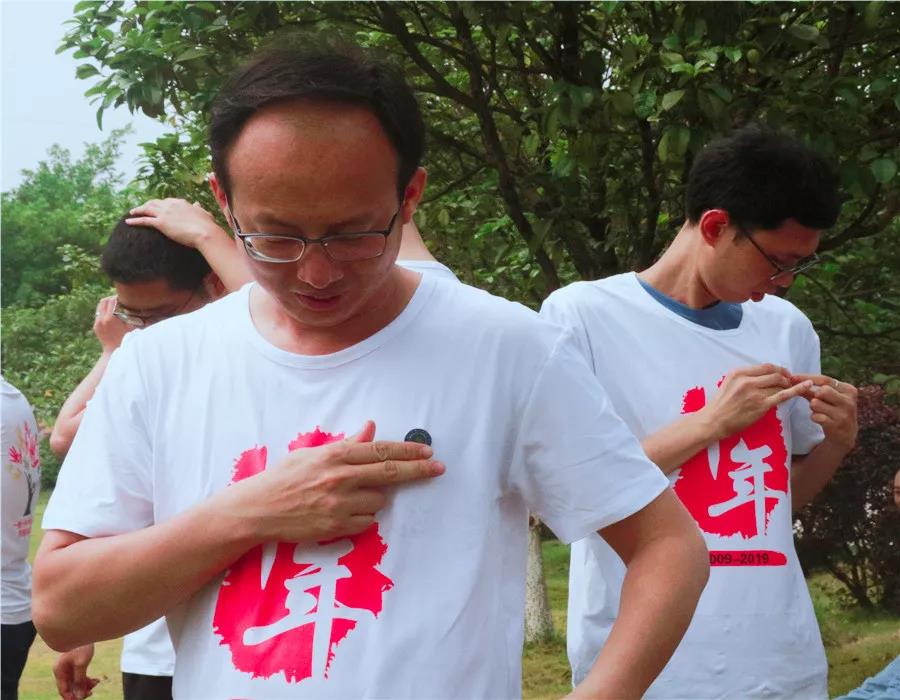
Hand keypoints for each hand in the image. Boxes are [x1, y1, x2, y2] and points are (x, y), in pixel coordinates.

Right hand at [53, 643, 99, 699]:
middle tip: (91, 692)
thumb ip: (80, 680)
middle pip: (69, 687)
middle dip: (80, 691)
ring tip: (96, 683)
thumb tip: (80, 696)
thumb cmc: (81, 645)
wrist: (86, 631)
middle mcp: (62, 671)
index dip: (71, 697)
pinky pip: (79, 677)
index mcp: (59, 671)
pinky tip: (96, 680)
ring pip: (75, 682)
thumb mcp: (81, 663)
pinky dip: (87, 679)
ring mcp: (68, 668)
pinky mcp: (75, 665)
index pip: (63, 690)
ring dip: (85, 685)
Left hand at [93, 296, 130, 352]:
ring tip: (115, 306)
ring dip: (107, 304)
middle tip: (120, 300)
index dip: (119, 298)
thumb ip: (135, 316)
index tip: (125, 299)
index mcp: (111, 318)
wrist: (115, 353)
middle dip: (112, 299)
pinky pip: (99, 313)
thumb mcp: (133, 328)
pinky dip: (105, 311)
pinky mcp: (95, 326)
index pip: (113, 300)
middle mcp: (102, 319)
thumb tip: (142, 308)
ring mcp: (97, 323)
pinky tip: (112, 315)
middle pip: (104, 300)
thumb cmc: (127, 340)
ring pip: (100, 306)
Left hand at [125, 198, 226, 249]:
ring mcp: (165, 213)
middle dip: (147, 205)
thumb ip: (199, 209)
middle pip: (154, 202)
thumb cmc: (207, 226)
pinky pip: (144, 220)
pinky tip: (128, 222)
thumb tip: (198, 204)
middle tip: (142, 208)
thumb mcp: (204, 214)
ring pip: (147, 209)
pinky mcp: (161, 223)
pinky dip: (135, 220)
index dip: (161, 204)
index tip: (157, 207)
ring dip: (138, 210)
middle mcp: (171, 205)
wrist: (204, 232)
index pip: (167, 201)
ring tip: (132, 212)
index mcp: (181, 202)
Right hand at [222, 420, 444, 543]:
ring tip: (351, 496)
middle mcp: (340, 477)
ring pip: (379, 500)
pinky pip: (366, 522)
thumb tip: (371, 427)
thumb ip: (347, 443)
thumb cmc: (284, 477)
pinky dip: (362, 517)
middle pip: (391, 472)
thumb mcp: (313, 453)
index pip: (381, 449)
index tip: (428, 451)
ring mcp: (339, 503)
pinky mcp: (336, 526)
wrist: (258, 509)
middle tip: (438, 468)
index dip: (408, 450)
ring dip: (375, 498)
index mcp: (335, 455)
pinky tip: (343, 512)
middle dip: (419, 470)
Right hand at [701, 364, 813, 440]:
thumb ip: (743, 378)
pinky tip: (806, 386)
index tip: (783, 373)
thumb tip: (761, 376)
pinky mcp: (761, 405)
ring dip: (788, 385)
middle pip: (774, 373)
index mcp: (738, 373)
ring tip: (792, 387)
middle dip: (785, 376)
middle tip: (790, 381)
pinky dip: (796, 390)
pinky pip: (782, 395)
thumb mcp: (728, 384)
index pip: (764, 367)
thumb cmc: (719, 405)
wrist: (713, 421)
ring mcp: (754, 393)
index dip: (777, 369)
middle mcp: (747, 380)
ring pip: (778, 384)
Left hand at [791, 374, 858, 453]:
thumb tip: (793, 379)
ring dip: (813, 407)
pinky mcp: (836, 425)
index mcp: (849, 390)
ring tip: (819, 411)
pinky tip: (820, 419)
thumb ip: (812, 389)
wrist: (845, 434)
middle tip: (816, 401)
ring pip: (816, 403)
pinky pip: (815, 416)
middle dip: (814, 396)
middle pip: (822, 391)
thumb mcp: (827, 398)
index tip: (792, 377)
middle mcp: (849, 401)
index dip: (807, 378)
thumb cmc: (833, 411)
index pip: (825, 380)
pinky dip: (814, 417)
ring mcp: (843, 414)